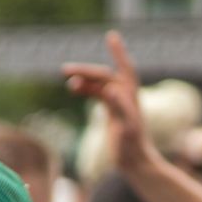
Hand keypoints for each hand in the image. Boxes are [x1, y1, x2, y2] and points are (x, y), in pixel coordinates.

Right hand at [63, 31, 152, 171]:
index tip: (111, 36)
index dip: (118, 53)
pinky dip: (87, 89)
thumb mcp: (126, 128)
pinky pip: (98, 94)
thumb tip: (109, 89)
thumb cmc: (132, 149)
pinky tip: (74, 89)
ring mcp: (119, 104)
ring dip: (84, 80)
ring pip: (99, 84)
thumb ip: (120, 108)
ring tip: (68, 83)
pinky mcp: (113, 113)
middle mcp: (126, 97)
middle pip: (105, 76)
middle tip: (65, 71)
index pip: (123, 70)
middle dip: (86, 71)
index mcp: (130, 98)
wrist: (136, 165)